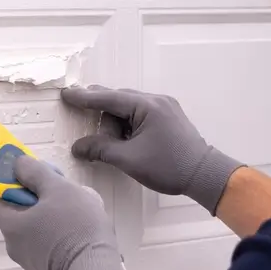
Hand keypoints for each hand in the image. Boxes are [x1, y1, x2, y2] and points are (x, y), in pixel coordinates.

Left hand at [0, 157, 132, 269]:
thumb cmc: (75, 227)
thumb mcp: (58, 188)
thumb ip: (35, 173)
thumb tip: (17, 164)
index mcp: (10, 226)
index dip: (7, 188)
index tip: (27, 180)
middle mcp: (14, 246)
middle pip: (17, 215)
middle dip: (36, 199)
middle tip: (59, 191)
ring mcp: (31, 261)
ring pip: (35, 229)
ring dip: (50, 216)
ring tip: (77, 209)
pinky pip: (47, 244)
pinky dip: (58, 234)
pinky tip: (81, 229)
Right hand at [61, 87, 241, 215]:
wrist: (205, 175)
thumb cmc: (168, 166)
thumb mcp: (129, 159)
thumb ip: (101, 150)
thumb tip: (78, 148)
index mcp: (146, 106)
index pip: (108, 98)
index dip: (84, 98)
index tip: (66, 94)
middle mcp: (156, 100)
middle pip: (119, 99)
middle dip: (99, 108)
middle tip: (79, 111)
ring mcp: (165, 107)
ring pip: (130, 107)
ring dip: (115, 120)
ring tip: (108, 140)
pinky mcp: (170, 116)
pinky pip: (141, 112)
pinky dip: (128, 122)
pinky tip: (123, 137)